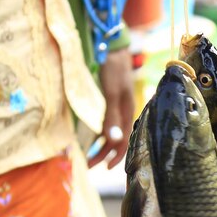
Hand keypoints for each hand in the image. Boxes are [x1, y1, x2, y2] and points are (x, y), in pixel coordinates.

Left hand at [88, 47, 134, 169]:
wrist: (113, 48)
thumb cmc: (114, 68)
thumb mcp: (112, 92)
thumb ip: (111, 116)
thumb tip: (111, 139)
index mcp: (127, 112)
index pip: (124, 141)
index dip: (116, 156)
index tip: (105, 168)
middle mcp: (124, 114)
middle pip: (116, 141)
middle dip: (103, 155)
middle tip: (88, 166)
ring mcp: (117, 109)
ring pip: (111, 135)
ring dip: (100, 147)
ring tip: (88, 157)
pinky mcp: (111, 104)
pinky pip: (107, 125)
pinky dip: (100, 136)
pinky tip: (94, 141)